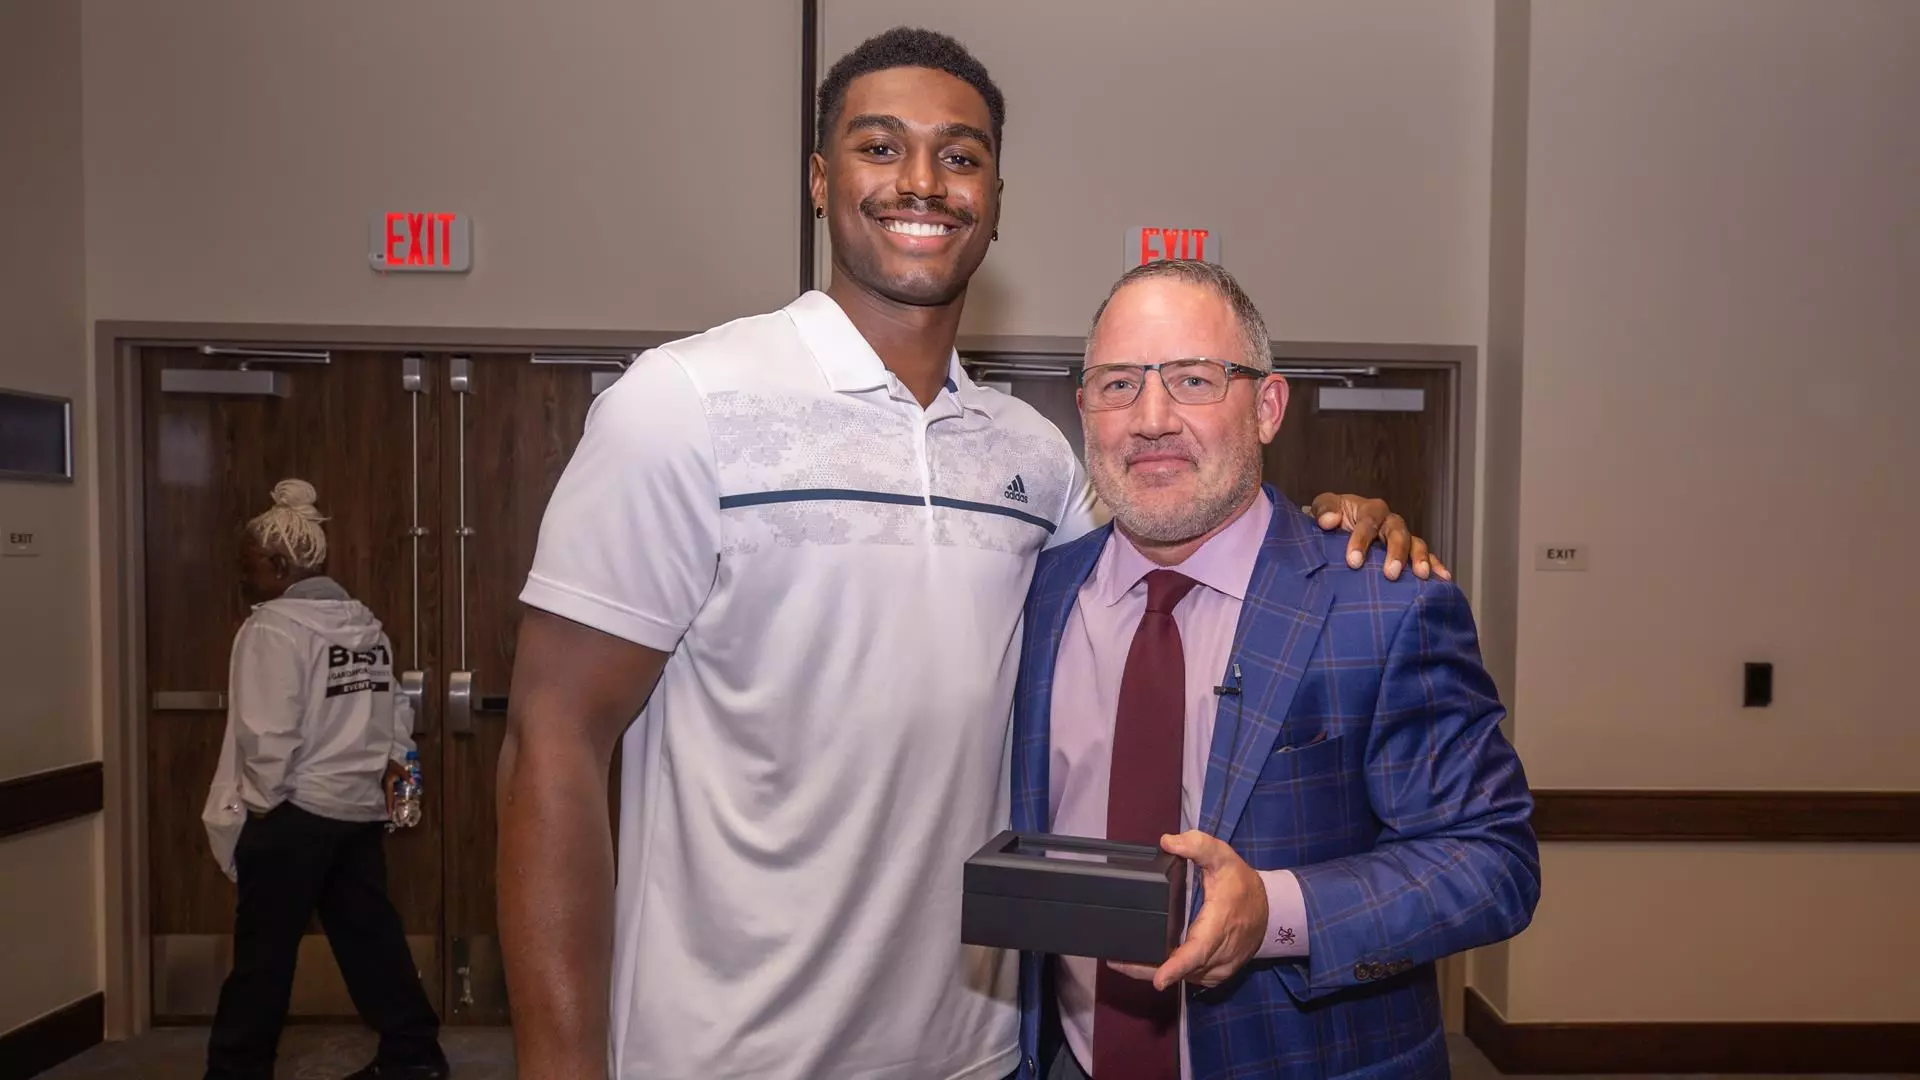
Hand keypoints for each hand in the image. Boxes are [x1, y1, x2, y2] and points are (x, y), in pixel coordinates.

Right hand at [382, 760, 407, 818]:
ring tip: (394, 809)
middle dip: (390, 807)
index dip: (389, 807)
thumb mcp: (398, 769)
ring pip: (388, 796)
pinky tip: (395, 799)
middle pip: (388, 799)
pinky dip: (392, 797)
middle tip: (393, 816)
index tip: (389, 815)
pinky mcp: (386, 784)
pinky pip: (389, 793)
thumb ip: (405, 775)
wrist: (382, 760)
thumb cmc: (390, 765)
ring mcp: (385, 786)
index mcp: (387, 786)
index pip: (388, 798)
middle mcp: (385, 788)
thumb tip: (412, 782)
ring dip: (391, 802)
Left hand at [1109, 831, 1267, 990]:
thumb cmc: (1241, 884)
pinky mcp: (1216, 975)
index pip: (1198, 952)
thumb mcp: (1222, 856)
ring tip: (1122, 962)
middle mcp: (1219, 954)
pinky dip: (1169, 974)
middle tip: (1115, 961)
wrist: (1269, 910)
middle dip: (1147, 969)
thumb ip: (1197, 845)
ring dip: (1154, 972)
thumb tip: (1167, 842)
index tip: (1159, 980)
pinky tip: (1146, 965)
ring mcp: (1219, 969)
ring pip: (1184, 978)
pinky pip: (1189, 979)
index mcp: (1219, 926)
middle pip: (1183, 970)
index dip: (1177, 967)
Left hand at [1308, 492, 1450, 581]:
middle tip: (1391, 574)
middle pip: (1398, 533)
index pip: (1369, 522)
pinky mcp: (1409, 552)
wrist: (1338, 527)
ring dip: (1420, 559)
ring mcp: (1402, 537)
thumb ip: (1324, 510)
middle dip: (1396, 553)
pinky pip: (1426, 557)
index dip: (1362, 540)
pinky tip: (1443, 579)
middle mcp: (1390, 522)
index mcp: (1370, 510)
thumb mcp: (1324, 507)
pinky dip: (1435, 566)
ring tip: (1421, 575)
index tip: (1353, 561)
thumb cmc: (1332, 517)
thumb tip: (1330, 521)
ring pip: (1416, 544)